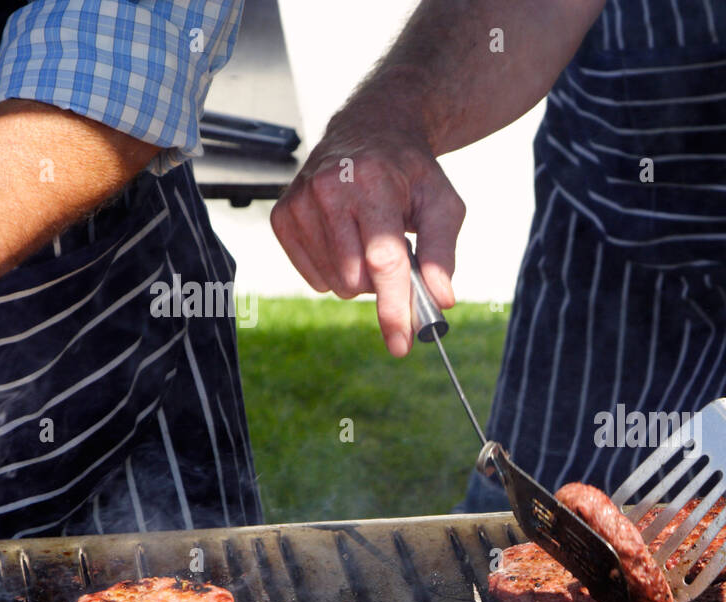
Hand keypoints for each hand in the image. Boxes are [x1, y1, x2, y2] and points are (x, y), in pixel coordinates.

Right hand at [271, 108, 464, 356]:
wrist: (369, 132)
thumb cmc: (410, 174)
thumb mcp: (442, 203)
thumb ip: (443, 253)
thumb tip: (441, 299)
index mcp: (372, 183)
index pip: (383, 260)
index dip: (394, 307)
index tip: (402, 344)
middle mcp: (328, 189)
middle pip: (356, 279)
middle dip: (383, 284)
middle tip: (396, 252)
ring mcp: (299, 202)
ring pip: (335, 284)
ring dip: (360, 278)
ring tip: (370, 237)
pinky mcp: (282, 216)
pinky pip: (314, 278)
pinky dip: (336, 272)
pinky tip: (346, 240)